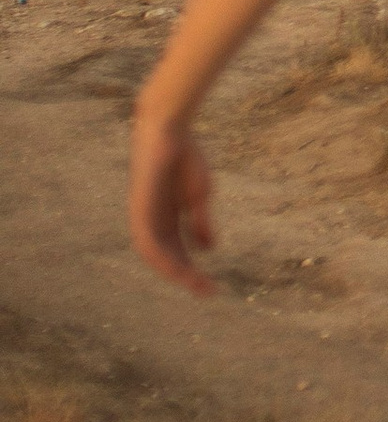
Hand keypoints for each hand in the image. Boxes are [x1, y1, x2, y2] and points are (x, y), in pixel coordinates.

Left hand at [131, 113, 217, 295]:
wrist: (170, 130)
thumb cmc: (185, 157)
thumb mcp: (199, 196)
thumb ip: (200, 223)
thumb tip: (208, 249)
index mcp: (166, 219)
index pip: (178, 252)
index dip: (194, 270)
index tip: (214, 287)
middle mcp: (152, 222)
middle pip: (167, 258)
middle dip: (186, 276)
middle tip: (208, 291)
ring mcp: (144, 216)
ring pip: (155, 255)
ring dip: (175, 272)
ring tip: (196, 283)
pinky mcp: (140, 209)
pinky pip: (148, 240)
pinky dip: (162, 256)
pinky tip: (178, 266)